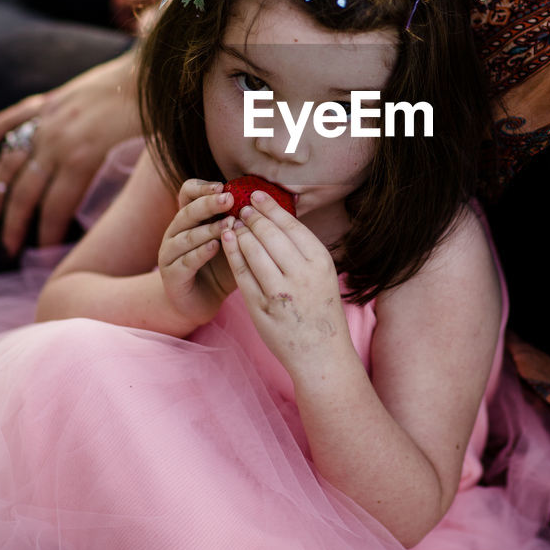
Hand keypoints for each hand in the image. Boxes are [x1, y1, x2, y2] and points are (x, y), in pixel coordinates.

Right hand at [0, 52, 141, 255]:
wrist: (146, 71)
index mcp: (81, 159)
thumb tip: (125, 221)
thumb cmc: (152, 116)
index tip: (44, 253)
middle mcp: (56, 142)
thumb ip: (126, 187)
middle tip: (9, 250)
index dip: (47, 234)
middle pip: (25, 193)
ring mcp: (47, 121)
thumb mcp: (141, 160)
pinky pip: (11, 118)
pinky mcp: (48, 102)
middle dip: (15, 226)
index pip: (55, 208)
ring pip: (10, 162)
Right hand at [158, 180, 236, 324]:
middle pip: (187, 211)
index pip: (188, 193)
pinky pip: (185, 261)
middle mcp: (176, 232)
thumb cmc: (221, 268)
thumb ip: (244, 224)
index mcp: (189, 219)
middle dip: (208, 203)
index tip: (224, 186)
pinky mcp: (172, 275)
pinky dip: (200, 253)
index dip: (202, 188)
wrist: (199, 302)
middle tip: (229, 198)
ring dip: (208, 229)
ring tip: (228, 224)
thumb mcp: (235, 242)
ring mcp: (170, 254)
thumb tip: (273, 204)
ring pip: (186, 236)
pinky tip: (215, 247)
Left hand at [220, 188, 347, 373]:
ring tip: (233, 221)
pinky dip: (232, 253)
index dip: (271, 207)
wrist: (321, 354)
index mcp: (320, 262)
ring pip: (252, 250)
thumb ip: (303, 249)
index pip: (291, 225)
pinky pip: (241, 273)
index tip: (256, 194)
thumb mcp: (323, 275)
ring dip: (240, 232)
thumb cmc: (320, 310)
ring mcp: (279, 292)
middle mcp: (301, 275)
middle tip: (241, 206)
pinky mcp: (259, 307)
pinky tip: (227, 240)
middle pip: (269, 234)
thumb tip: (280, 216)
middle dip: (252, 216)